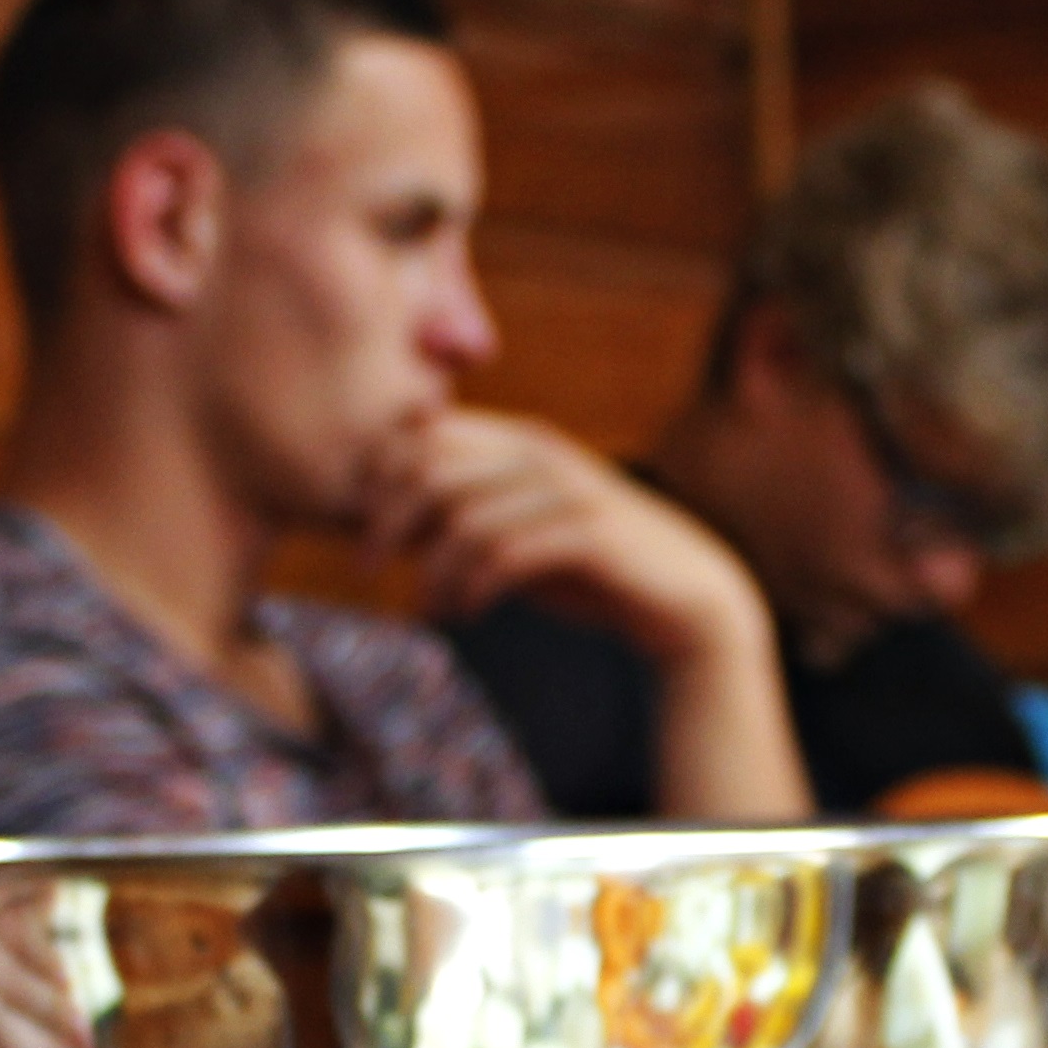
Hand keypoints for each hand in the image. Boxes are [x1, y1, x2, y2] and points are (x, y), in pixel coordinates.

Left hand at [372, 411, 769, 673]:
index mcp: (522, 440)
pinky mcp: (590, 535)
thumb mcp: (520, 534)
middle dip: (387, 519)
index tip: (363, 524)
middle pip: (431, 467)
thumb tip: (385, 520)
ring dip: (433, 570)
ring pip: (463, 518)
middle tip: (368, 564)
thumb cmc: (592, 569)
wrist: (685, 600)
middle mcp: (543, 453)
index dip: (380, 475)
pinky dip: (471, 590)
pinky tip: (467, 614)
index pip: (425, 434)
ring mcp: (569, 491)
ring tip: (432, 605)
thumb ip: (464, 516)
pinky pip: (505, 556)